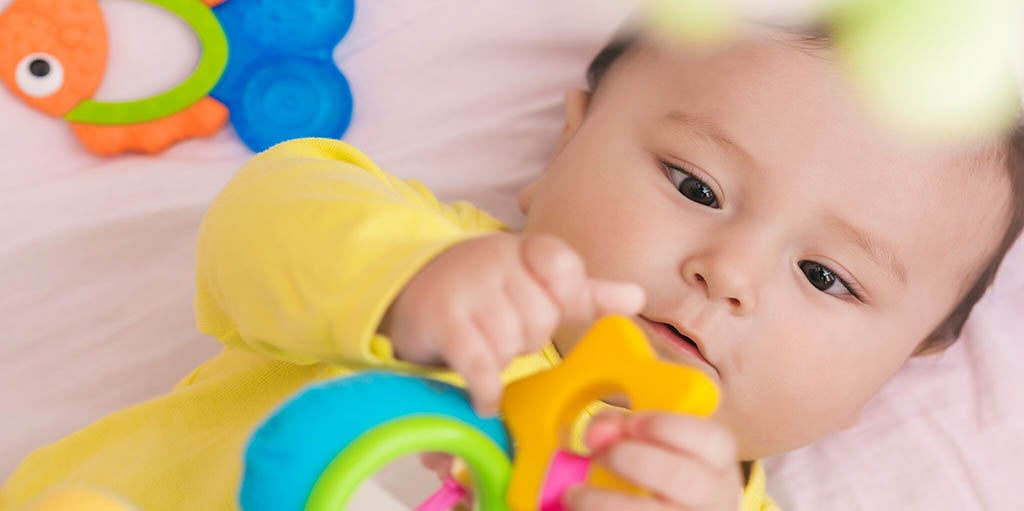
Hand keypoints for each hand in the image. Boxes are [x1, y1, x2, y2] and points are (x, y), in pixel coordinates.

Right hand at [380, 232, 644, 414]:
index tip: (548, 307)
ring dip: (501, 361)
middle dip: (528, 338)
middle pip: (541, 317)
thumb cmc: (487, 292)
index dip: (563, 297)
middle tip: (506, 335)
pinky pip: (481, 363)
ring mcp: (466, 288)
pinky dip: (486, 388)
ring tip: (485, 352)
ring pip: (511, 343)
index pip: (563, 267)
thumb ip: (586, 294)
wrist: (413, 290)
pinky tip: (485, 397)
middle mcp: (495, 259)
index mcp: (524, 248)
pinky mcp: (441, 320)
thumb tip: (637, 298)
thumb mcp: (535, 284)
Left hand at [565, 411, 742, 510]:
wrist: (675, 509)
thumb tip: (595, 432)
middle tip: (600, 454)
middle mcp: (714, 498)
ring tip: (576, 494)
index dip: (666, 426)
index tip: (632, 423)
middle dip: (632, 460)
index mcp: (717, 462)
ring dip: (605, 503)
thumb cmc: (660, 472)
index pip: (711, 438)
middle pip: (682, 478)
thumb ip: (621, 425)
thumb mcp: (649, 442)